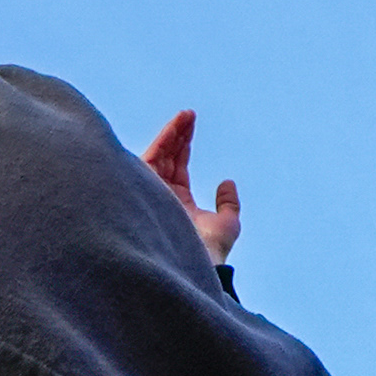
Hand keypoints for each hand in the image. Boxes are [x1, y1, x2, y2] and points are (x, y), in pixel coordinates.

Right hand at [139, 111, 239, 267]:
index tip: (191, 126)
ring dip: (172, 135)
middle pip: (166, 159)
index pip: (178, 169)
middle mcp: (162, 196)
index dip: (184, 148)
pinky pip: (152, 160)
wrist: (194, 261)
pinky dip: (164, 143)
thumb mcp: (227, 224)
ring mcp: (152, 193)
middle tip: (189, 115)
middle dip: (177, 136)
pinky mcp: (146, 189)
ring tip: (186, 116)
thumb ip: (228, 204)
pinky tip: (175, 129)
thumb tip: (227, 182)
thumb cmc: (209, 250)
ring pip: (159, 156)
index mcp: (178, 204)